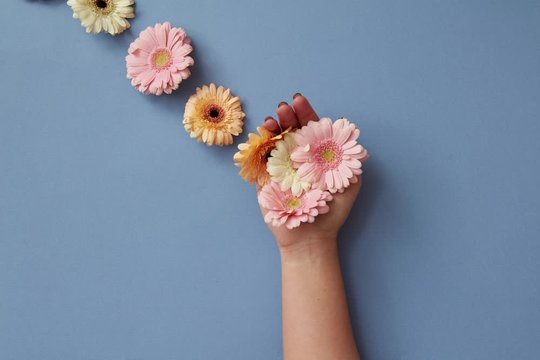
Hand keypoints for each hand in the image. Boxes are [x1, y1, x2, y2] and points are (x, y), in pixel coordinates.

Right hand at [258, 94, 362, 253]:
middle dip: (287, 116)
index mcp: (317, 155)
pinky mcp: (265, 179)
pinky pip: (260, 158)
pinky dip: (259, 144)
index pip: (311, 128)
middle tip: (284, 107)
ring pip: (274, 140)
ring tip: (273, 119)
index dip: (306, 113)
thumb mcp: (350, 184)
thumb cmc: (331, 213)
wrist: (310, 238)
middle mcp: (298, 157)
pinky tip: (262, 136)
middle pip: (291, 130)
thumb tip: (352, 138)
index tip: (299, 100)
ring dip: (272, 126)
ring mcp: (281, 167)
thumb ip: (352, 162)